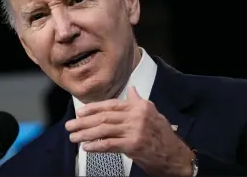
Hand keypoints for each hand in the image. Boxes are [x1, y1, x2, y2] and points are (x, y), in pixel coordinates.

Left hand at [65, 86, 194, 176]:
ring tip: (74, 136)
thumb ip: (138, 101)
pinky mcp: (133, 145)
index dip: (93, 108)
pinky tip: (87, 147)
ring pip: (104, 130)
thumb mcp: (152, 113)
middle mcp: (136, 116)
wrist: (175, 156)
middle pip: (104, 117)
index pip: (111, 104)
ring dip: (85, 134)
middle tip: (70, 125)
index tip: (80, 112)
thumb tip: (131, 90)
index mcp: (139, 106)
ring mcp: (135, 130)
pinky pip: (109, 144)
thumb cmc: (163, 135)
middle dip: (84, 121)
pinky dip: (96, 146)